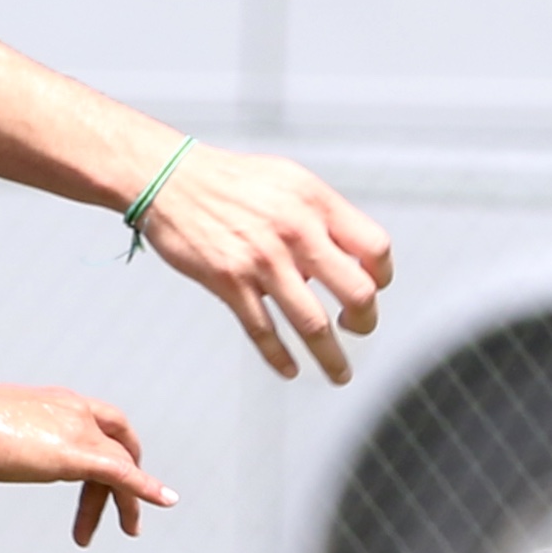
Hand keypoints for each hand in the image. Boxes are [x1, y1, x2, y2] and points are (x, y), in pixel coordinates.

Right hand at [0, 386, 174, 547]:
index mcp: (53, 400)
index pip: (100, 419)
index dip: (114, 446)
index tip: (105, 477)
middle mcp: (73, 409)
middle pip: (118, 444)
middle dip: (127, 477)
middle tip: (126, 511)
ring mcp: (77, 430)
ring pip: (122, 466)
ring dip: (127, 502)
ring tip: (130, 531)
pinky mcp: (76, 455)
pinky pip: (124, 474)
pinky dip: (146, 489)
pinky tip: (163, 502)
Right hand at [133, 145, 395, 384]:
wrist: (170, 178)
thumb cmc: (230, 180)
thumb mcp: (290, 180)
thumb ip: (322, 215)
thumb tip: (350, 255)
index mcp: (316, 203)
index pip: (375, 248)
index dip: (381, 276)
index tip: (372, 288)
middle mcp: (295, 231)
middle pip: (356, 292)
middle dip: (365, 321)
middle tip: (358, 329)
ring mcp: (262, 260)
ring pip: (313, 324)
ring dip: (332, 358)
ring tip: (339, 374)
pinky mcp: (229, 282)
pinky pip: (263, 331)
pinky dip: (280, 357)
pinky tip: (289, 368)